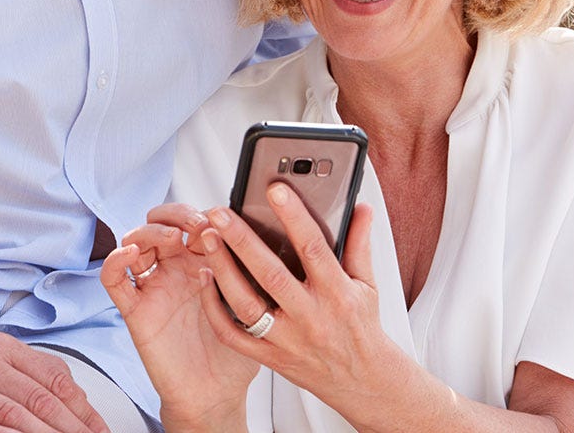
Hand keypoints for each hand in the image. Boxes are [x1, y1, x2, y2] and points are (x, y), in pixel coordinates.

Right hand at [102, 204, 256, 431]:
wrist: (216, 396)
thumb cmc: (234, 353)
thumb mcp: (251, 306)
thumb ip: (250, 274)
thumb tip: (260, 236)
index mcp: (202, 264)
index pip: (192, 222)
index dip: (203, 213)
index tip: (222, 218)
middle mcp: (175, 271)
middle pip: (160, 223)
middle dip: (176, 214)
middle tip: (197, 224)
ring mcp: (153, 288)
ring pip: (135, 242)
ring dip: (150, 231)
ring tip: (171, 239)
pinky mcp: (135, 310)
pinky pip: (113, 281)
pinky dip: (115, 261)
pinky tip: (130, 254)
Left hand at [193, 189, 427, 431]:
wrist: (363, 383)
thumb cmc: (362, 328)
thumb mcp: (367, 285)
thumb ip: (359, 244)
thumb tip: (361, 208)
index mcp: (337, 294)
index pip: (313, 249)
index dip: (294, 217)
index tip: (275, 190)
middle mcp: (310, 317)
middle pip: (271, 275)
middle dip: (242, 241)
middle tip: (220, 213)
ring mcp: (287, 340)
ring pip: (246, 305)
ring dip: (223, 270)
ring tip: (207, 239)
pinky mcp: (269, 358)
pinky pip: (234, 335)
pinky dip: (215, 309)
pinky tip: (206, 280)